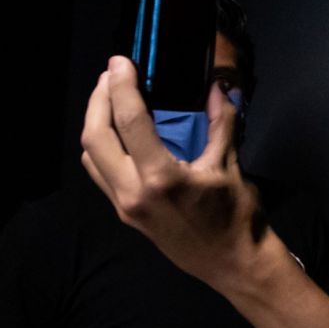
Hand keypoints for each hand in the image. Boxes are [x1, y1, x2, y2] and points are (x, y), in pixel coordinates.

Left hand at [80, 56, 267, 290]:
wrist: (234, 265)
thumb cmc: (237, 217)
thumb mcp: (231, 166)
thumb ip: (221, 123)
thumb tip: (217, 87)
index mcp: (160, 178)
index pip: (130, 121)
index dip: (121, 86)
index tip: (120, 62)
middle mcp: (133, 192)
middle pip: (95, 136)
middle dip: (98, 99)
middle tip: (111, 75)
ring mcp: (125, 206)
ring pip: (91, 156)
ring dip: (96, 123)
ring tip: (111, 98)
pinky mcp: (126, 213)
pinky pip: (101, 173)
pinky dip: (102, 147)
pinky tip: (119, 133)